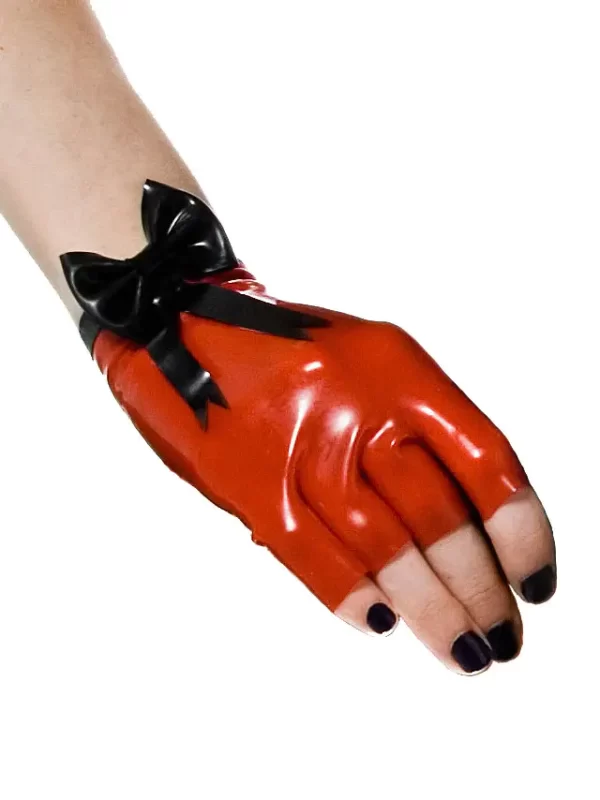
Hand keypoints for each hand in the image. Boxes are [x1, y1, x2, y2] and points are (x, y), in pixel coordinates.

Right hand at [67, 183, 555, 673]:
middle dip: (480, 589)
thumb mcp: (361, 360)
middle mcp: (357, 405)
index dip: (522, 532)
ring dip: (432, 610)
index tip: (534, 580)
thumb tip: (452, 523)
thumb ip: (404, 430)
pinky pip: (313, 555)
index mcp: (396, 366)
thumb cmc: (280, 346)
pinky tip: (381, 623)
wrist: (177, 318)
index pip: (486, 461)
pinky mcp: (248, 483)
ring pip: (387, 547)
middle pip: (440, 517)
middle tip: (501, 637)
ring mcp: (301, 446)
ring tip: (463, 651)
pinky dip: (350, 594)